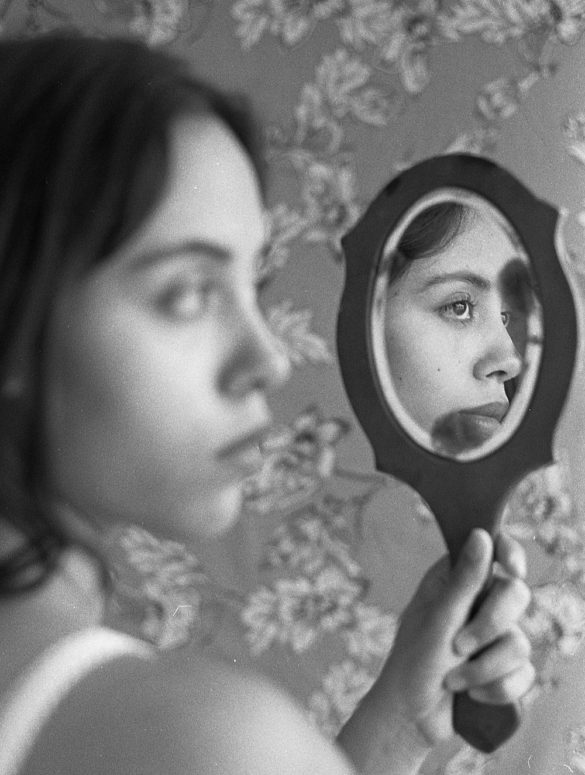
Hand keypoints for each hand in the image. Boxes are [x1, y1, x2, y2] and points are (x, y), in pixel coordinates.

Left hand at [372, 528, 533, 748]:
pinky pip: (525, 674)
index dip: (510, 554)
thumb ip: (464, 579)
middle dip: (490, 626)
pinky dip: (498, 689)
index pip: (495, 551)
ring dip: (485, 667)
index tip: (512, 570)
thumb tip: (482, 534)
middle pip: (516, 596)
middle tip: (459, 644)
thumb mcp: (439, 617)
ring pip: (520, 641)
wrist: (411, 717)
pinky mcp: (505, 669)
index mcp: (456, 580)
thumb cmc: (414, 660)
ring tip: (454, 679)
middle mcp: (477, 603)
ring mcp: (493, 636)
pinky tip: (474, 696)